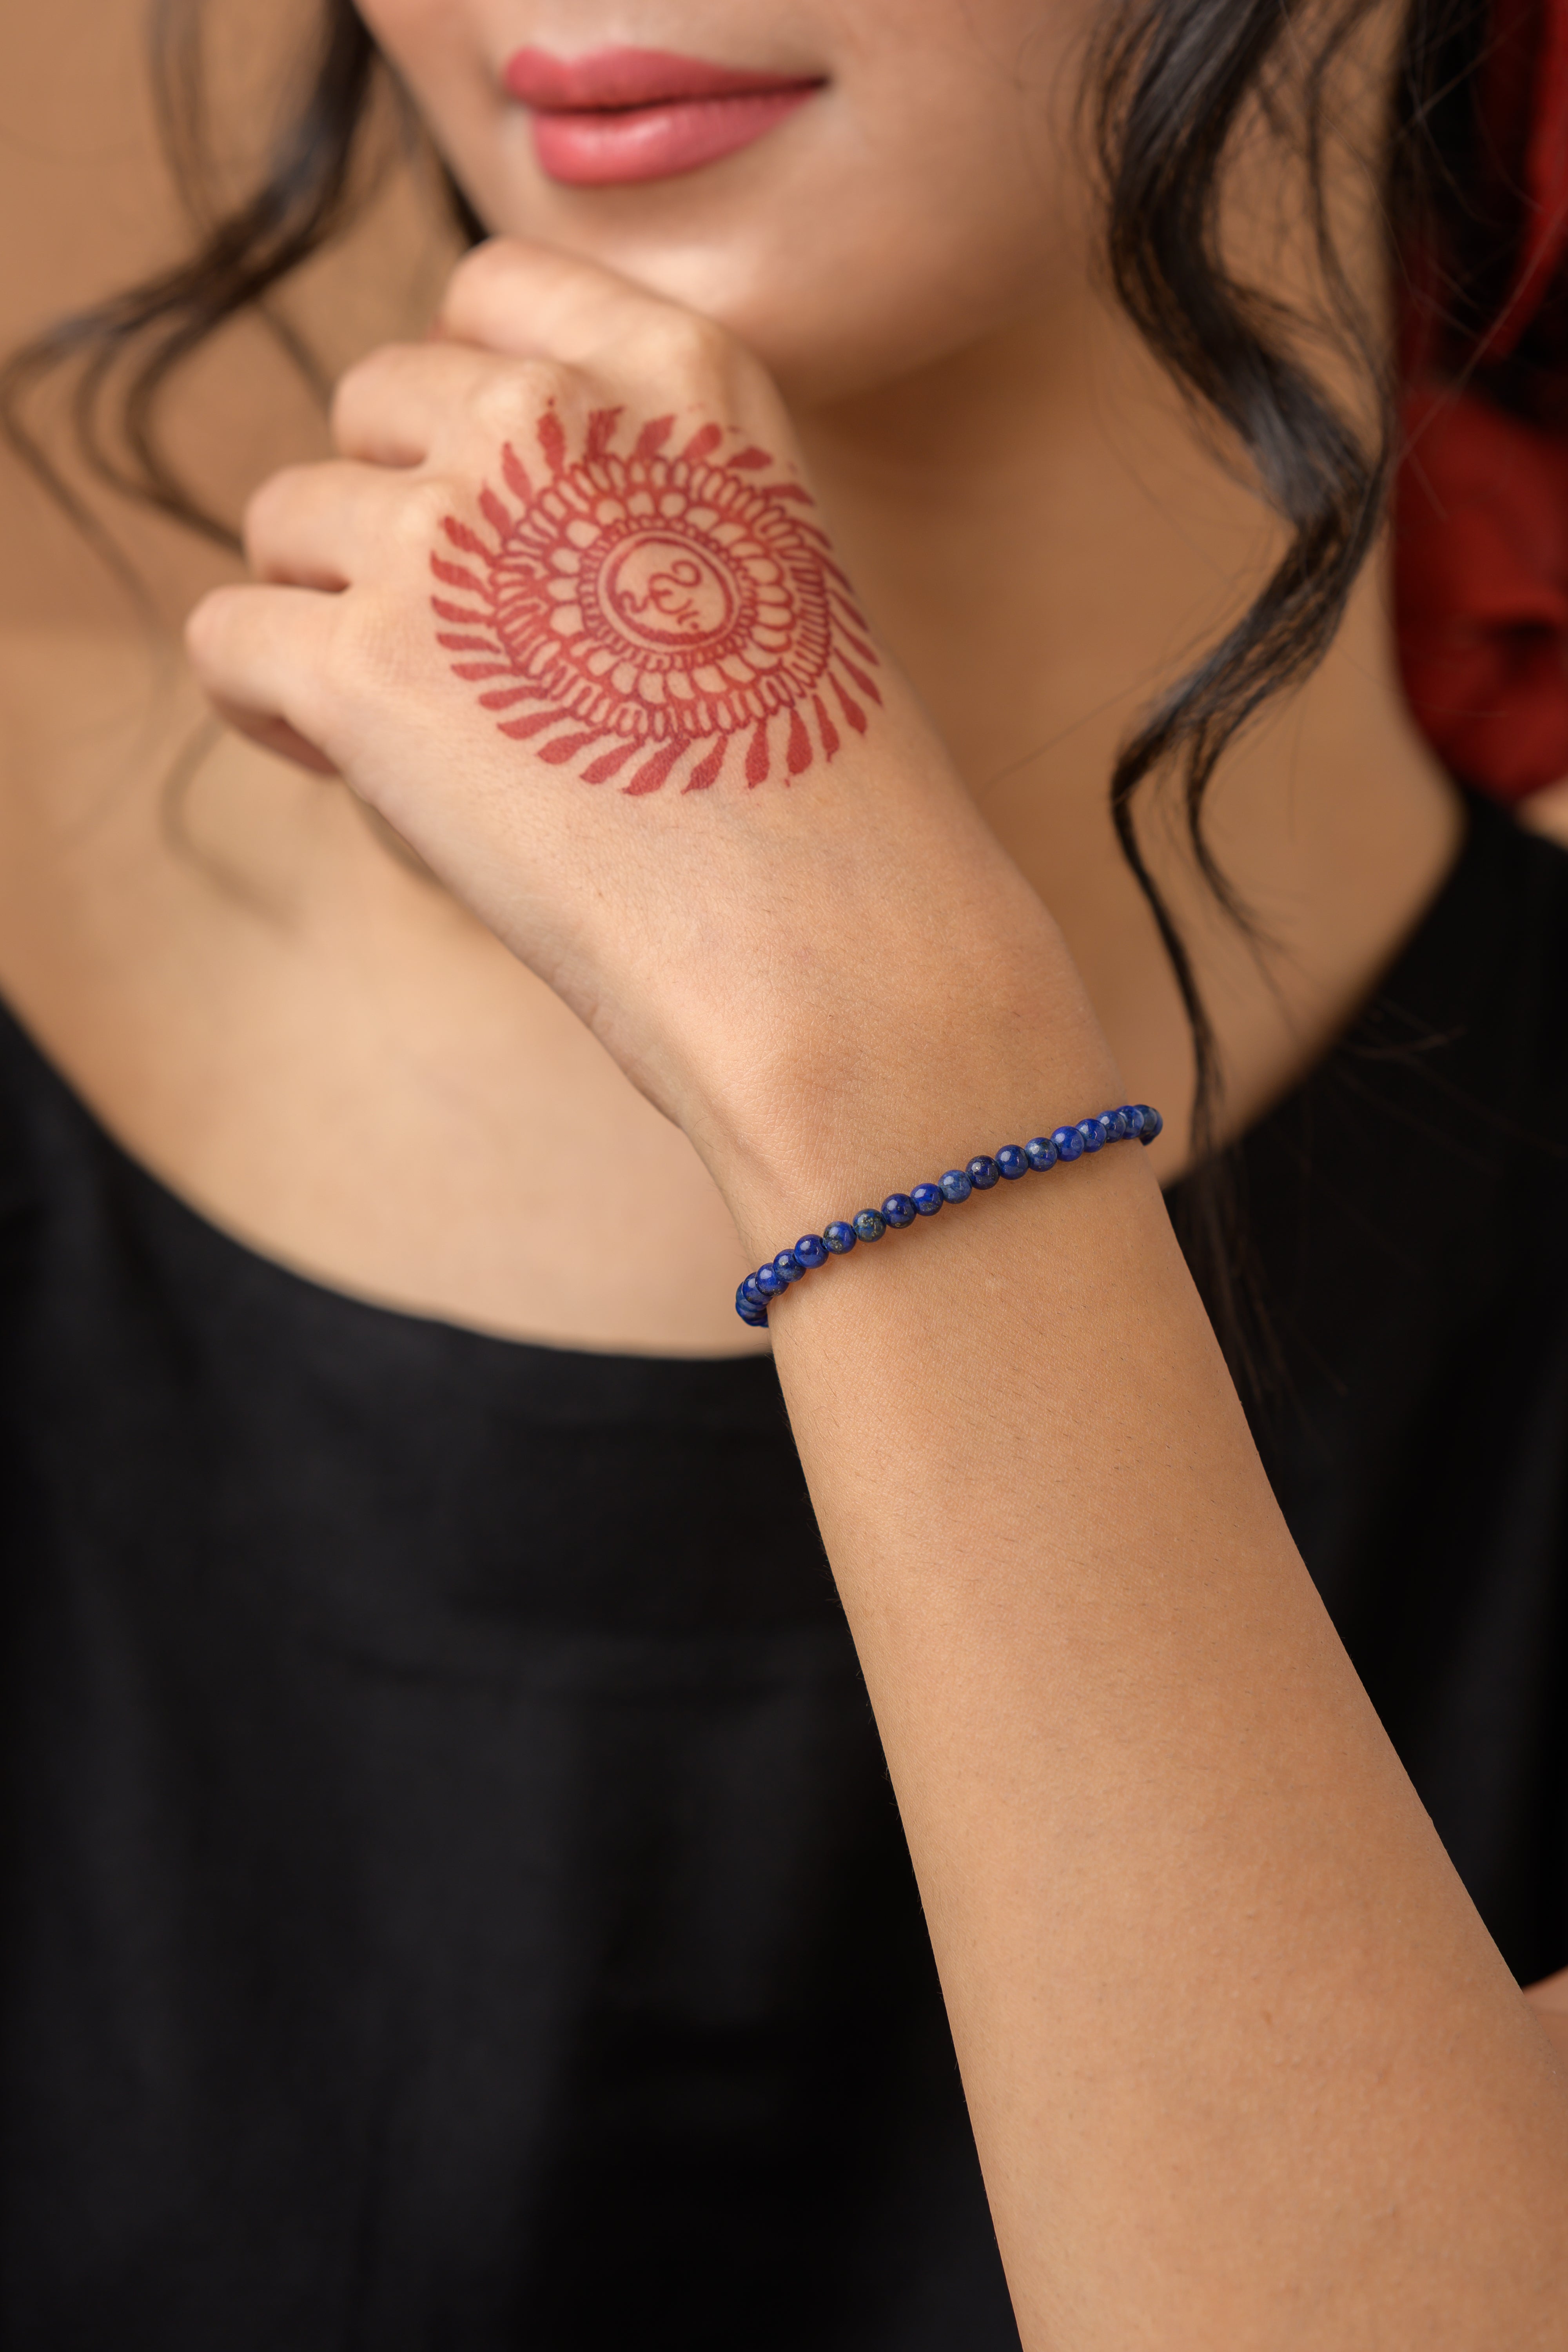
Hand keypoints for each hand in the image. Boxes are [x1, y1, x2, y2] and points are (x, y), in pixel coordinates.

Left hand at [185, 241, 1069, 1219]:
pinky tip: (340, 760)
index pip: (493, 293)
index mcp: (682, 375)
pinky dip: (262, 701)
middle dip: (395, 514)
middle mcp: (548, 419)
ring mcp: (443, 538)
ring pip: (286, 519)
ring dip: (329, 610)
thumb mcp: (773, 568)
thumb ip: (640, 499)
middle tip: (465, 649)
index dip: (465, 407)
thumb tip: (492, 532)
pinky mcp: (361, 668)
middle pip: (372, 407)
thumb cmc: (822, 798)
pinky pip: (227, 636)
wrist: (829, 940)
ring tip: (417, 727)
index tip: (498, 507)